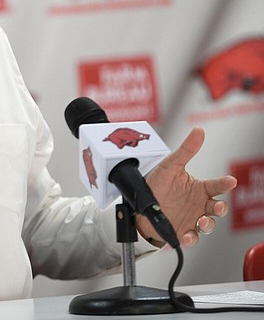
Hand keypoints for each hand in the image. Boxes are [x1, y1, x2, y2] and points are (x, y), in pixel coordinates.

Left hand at [137, 127, 236, 246]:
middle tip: (216, 207)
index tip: (230, 181)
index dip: (224, 183)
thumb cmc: (157, 184)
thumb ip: (186, 150)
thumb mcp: (170, 166)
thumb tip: (199, 131)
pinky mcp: (181, 231)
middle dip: (220, 209)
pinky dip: (191, 239)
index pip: (216, 186)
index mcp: (198, 189)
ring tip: (202, 222)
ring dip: (208, 224)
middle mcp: (198, 204)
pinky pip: (191, 237)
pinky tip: (187, 236)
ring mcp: (191, 218)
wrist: (139, 204)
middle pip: (217, 208)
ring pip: (207, 224)